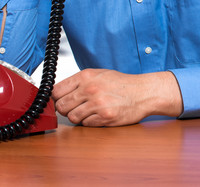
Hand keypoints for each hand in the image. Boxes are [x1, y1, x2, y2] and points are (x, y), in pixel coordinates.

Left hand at [52, 69, 183, 125]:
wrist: (143, 92)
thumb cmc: (122, 84)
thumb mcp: (99, 74)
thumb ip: (79, 82)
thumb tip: (58, 93)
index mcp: (86, 76)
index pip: (56, 90)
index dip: (56, 98)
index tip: (59, 100)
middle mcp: (90, 89)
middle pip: (61, 106)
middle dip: (66, 109)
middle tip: (75, 107)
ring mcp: (97, 103)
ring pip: (72, 117)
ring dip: (78, 116)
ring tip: (89, 111)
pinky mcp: (105, 117)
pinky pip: (86, 124)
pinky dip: (90, 122)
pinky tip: (99, 115)